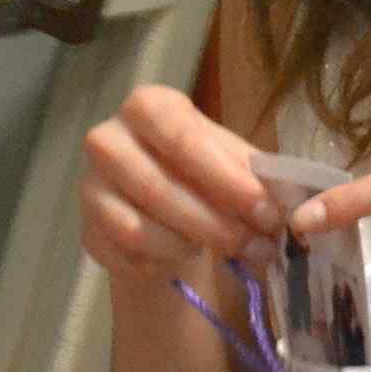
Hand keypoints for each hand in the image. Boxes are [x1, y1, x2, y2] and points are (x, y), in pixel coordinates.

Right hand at [80, 83, 280, 282]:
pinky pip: (127, 258)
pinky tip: (188, 258)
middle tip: (257, 245)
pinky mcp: (87, 233)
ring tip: (228, 250)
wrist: (159, 196)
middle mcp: (107, 141)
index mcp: (147, 107)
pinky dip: (164, 264)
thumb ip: (252, 171)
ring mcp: (90, 189)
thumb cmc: (201, 165)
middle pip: (159, 190)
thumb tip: (284, 199)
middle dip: (216, 224)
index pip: (183, 141)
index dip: (228, 180)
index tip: (266, 210)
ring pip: (138, 230)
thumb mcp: (229, 155)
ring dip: (191, 246)